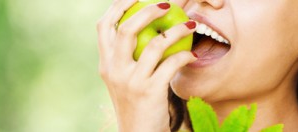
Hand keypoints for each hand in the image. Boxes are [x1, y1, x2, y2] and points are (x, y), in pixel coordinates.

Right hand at [96, 0, 196, 130]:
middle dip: (148, 11)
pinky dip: (185, 56)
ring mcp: (130, 81)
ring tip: (191, 25)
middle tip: (167, 5)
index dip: (119, 7)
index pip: (104, 26)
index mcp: (105, 63)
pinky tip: (193, 55)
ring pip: (155, 44)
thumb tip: (143, 28)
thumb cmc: (135, 104)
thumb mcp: (122, 80)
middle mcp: (114, 70)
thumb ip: (125, 58)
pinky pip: (171, 65)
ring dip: (177, 31)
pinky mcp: (149, 91)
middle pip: (127, 29)